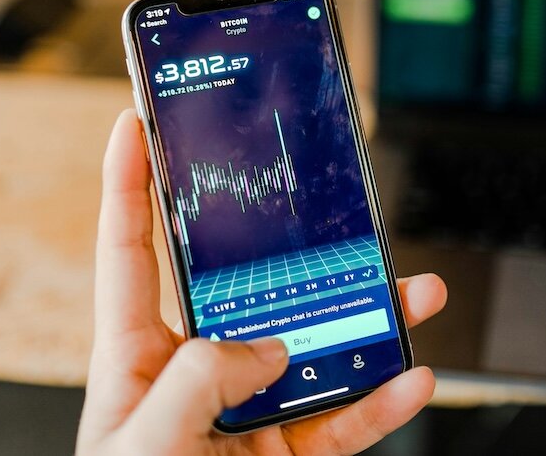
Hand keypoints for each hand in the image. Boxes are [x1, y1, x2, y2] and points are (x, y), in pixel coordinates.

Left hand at [77, 110, 447, 455]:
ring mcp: (249, 413)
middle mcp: (198, 373)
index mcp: (137, 357)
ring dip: (371, 322)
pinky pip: (344, 419)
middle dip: (298, 247)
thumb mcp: (140, 445)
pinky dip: (382, 402)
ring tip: (416, 293)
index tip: (139, 123)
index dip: (130, 187)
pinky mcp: (289, 454)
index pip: (131, 254)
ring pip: (319, 350)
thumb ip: (196, 383)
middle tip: (331, 202)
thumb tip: (269, 349)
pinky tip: (412, 378)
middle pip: (253, 291)